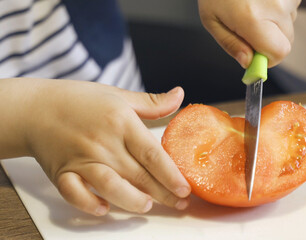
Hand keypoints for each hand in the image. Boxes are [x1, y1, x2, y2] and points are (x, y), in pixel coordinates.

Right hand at [22, 79, 189, 215]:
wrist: (36, 108)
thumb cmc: (80, 101)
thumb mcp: (118, 95)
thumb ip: (152, 102)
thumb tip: (180, 95)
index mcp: (120, 122)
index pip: (152, 154)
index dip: (171, 174)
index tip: (186, 189)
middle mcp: (102, 143)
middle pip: (138, 175)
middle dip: (163, 194)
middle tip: (179, 204)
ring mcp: (81, 159)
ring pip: (112, 188)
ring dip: (133, 201)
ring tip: (148, 206)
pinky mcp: (62, 173)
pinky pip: (76, 194)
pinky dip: (91, 205)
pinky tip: (105, 209)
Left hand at [198, 0, 300, 67]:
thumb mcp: (212, 21)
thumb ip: (231, 45)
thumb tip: (248, 63)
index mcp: (253, 19)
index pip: (279, 52)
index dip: (268, 59)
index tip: (256, 56)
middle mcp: (275, 6)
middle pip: (286, 42)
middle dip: (269, 43)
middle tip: (250, 30)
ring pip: (289, 25)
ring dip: (273, 24)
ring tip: (254, 8)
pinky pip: (290, 9)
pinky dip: (277, 10)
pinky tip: (261, 0)